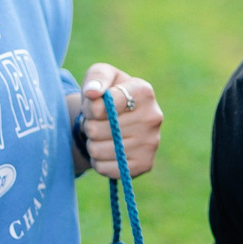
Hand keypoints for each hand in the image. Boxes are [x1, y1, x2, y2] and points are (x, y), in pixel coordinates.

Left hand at [75, 63, 161, 178]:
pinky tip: (108, 151)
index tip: (95, 104)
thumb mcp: (101, 75)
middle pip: (96, 129)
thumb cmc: (108, 93)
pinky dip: (99, 162)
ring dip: (92, 143)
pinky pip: (105, 168)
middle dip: (89, 126)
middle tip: (98, 122)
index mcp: (144, 91)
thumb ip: (96, 78)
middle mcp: (153, 117)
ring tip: (102, 135)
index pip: (100, 107)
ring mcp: (151, 143)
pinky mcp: (145, 164)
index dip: (89, 108)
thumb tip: (93, 93)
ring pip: (97, 150)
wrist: (120, 119)